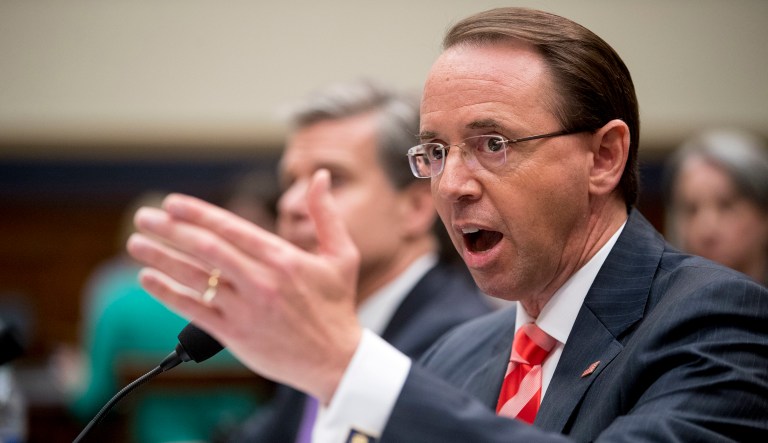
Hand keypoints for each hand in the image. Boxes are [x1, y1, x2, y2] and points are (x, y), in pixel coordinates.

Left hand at [127, 169, 361, 403]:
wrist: (335, 361)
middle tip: (143, 217)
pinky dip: (167, 293)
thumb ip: (326, 214)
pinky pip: (193, 310)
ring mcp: (245, 309)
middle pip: (206, 249)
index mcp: (283, 259)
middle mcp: (261, 281)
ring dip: (160, 258)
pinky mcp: (235, 334)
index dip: (197, 213)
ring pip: (194, 278)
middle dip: (169, 229)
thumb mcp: (342, 255)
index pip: (231, 228)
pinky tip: (148, 279)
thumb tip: (320, 176)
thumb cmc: (337, 306)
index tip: (171, 203)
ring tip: (135, 244)